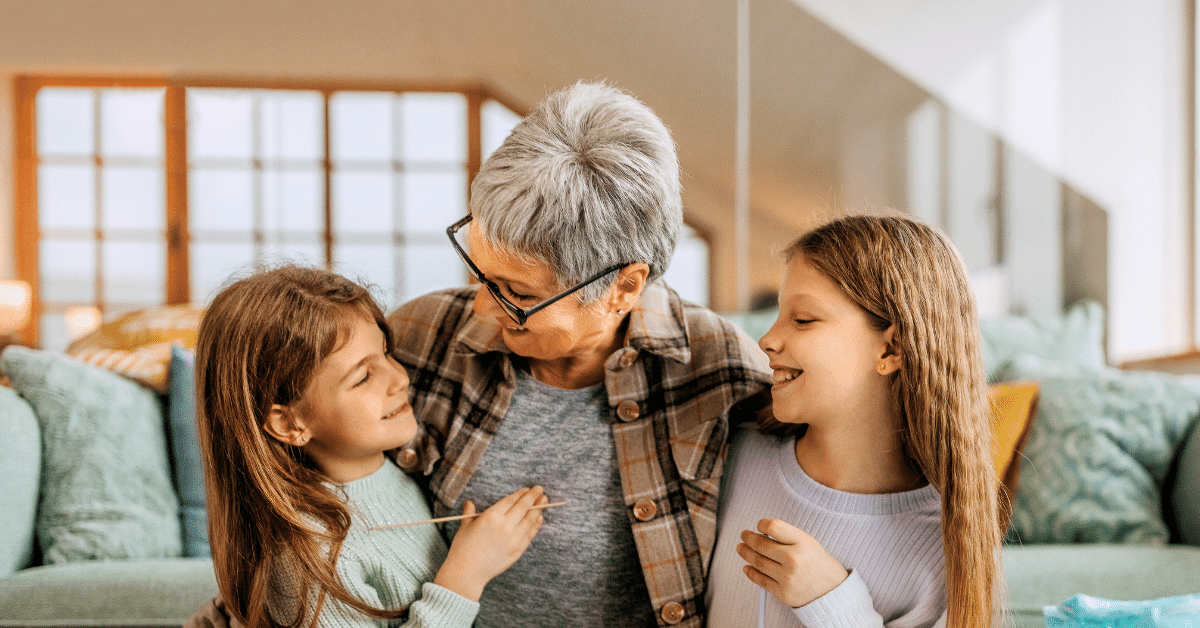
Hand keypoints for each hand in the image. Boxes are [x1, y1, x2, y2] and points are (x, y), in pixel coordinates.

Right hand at [433, 486, 546, 600]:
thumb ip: (469, 512)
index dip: (520, 493)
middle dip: (533, 496)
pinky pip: (530, 534)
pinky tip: (539, 519)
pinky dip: (536, 525)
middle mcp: (505, 525)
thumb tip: (469, 503)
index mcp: (491, 516)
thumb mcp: (465, 527)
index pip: (511, 500)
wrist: (467, 573)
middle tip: (540, 489)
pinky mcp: (518, 550)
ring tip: (544, 501)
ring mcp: (513, 538)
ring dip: (538, 508)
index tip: (527, 489)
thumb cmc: (463, 549)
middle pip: (524, 507)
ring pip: (530, 519)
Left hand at [736, 518, 848, 607]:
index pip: (773, 526)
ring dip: (746, 553)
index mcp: (803, 542)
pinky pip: (761, 580)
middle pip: (761, 544)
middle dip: (748, 538)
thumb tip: (761, 533)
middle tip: (744, 535)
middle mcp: (794, 559)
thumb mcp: (809, 543)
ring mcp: (787, 577)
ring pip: (757, 562)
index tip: (759, 525)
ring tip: (741, 548)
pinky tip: (746, 567)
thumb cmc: (820, 564)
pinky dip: (751, 572)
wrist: (834, 593)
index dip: (762, 524)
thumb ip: (787, 537)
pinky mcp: (783, 593)